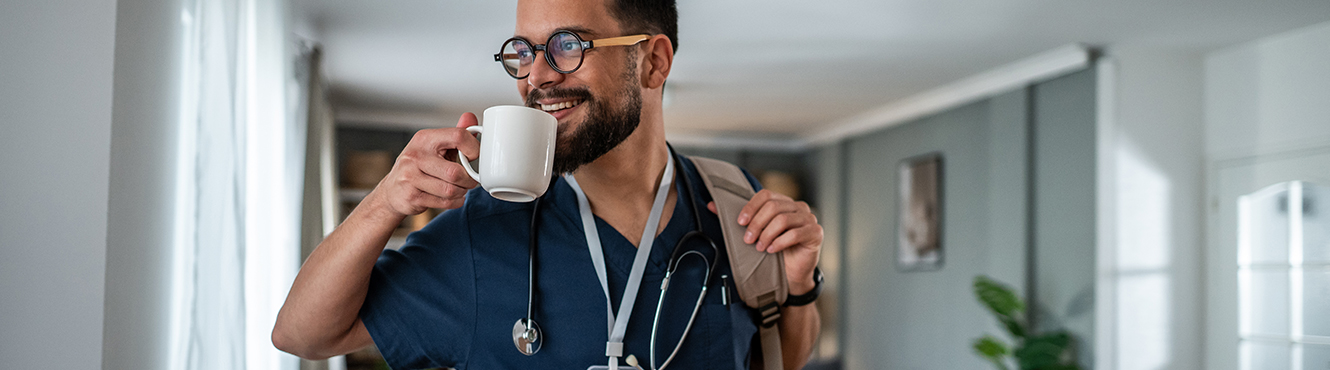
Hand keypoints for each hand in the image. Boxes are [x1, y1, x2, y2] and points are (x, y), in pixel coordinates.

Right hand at [367, 113, 481, 217]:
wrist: (393, 190)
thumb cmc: (418, 167)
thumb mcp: (434, 146)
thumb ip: (455, 134)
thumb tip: (470, 117)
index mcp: (424, 139)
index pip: (458, 136)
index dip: (473, 148)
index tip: (474, 156)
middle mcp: (415, 156)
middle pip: (455, 171)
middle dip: (469, 179)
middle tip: (470, 180)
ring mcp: (410, 177)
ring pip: (451, 190)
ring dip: (462, 192)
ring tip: (459, 188)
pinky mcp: (412, 196)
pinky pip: (444, 202)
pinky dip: (455, 202)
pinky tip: (452, 197)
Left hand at [707, 189, 821, 294]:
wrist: (792, 275)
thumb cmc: (773, 252)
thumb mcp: (755, 234)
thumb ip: (737, 219)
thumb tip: (711, 206)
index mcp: (783, 203)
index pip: (766, 195)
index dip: (751, 207)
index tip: (740, 222)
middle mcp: (798, 207)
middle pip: (773, 206)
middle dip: (757, 224)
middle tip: (748, 240)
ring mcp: (809, 219)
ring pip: (783, 219)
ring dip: (767, 234)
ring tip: (759, 247)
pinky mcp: (815, 233)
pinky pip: (796, 233)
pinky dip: (780, 242)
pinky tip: (772, 250)